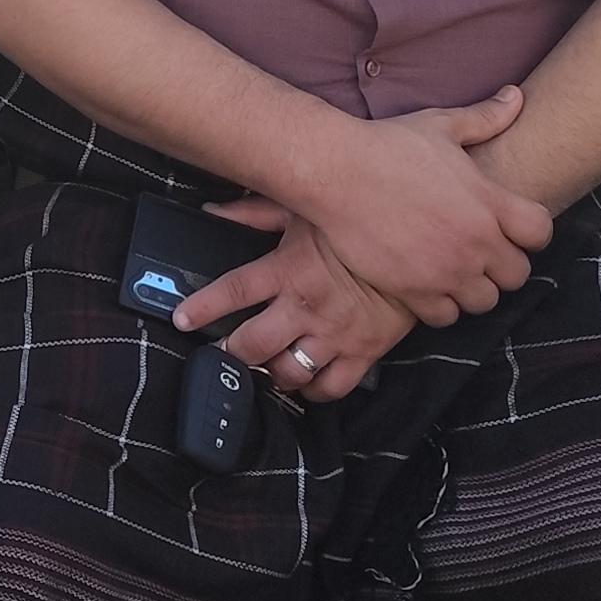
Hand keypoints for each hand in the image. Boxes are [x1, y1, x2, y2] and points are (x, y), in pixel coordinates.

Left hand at [181, 224, 415, 403]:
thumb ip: (254, 212)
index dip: (202, 308)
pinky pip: (331, 387)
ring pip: (288, 371)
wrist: (418, 244)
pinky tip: (304, 383)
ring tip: (262, 368)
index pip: (233, 292)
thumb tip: (212, 209)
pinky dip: (313, 391)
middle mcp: (306, 307)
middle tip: (223, 352)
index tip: (182, 319)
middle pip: (253, 344)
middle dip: (232, 352)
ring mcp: (334, 334)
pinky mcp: (362, 352)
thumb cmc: (357, 225)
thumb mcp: (303, 210)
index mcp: (288, 270)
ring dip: (270, 374)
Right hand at [281, 94, 551, 324]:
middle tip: (480, 253)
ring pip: (485, 302)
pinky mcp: (414, 290)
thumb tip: (517, 97)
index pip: (541, 233)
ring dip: (473, 289)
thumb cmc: (387, 144)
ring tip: (454, 272)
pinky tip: (427, 285)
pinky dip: (441, 306)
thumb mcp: (441, 125)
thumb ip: (485, 117)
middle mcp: (476, 242)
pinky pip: (446, 317)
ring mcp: (446, 270)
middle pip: (517, 275)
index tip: (512, 228)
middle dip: (503, 266)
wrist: (336, 172)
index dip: (531, 232)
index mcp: (490, 202)